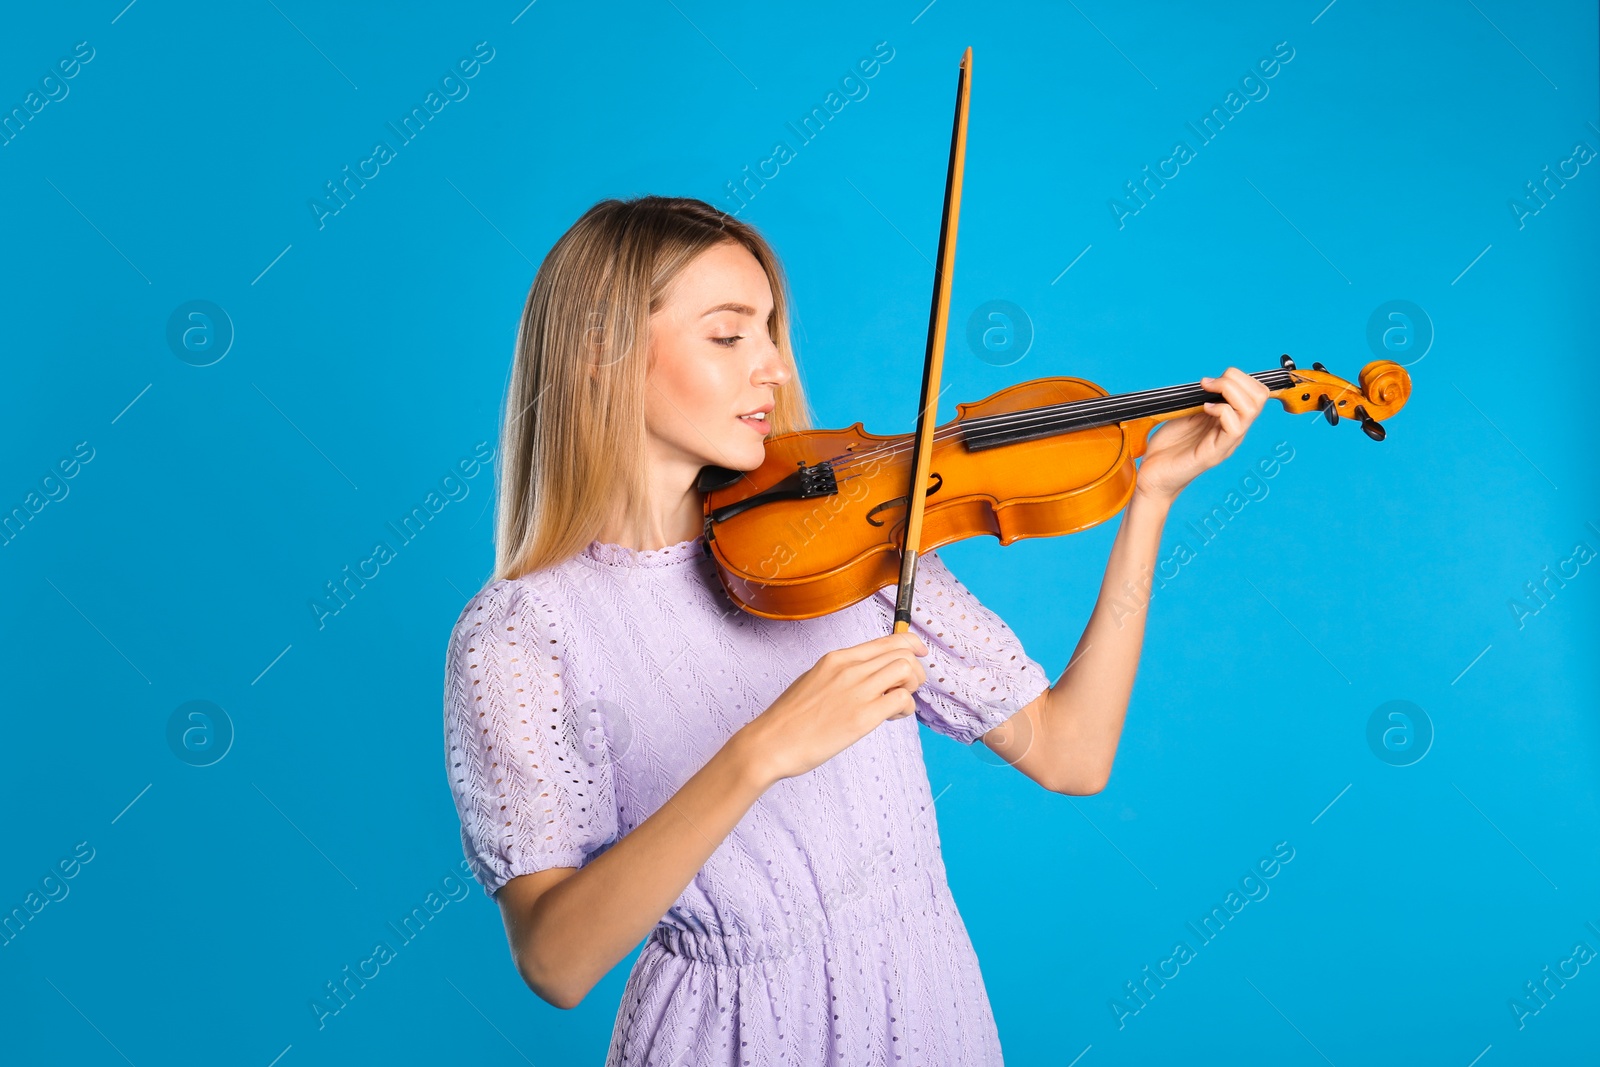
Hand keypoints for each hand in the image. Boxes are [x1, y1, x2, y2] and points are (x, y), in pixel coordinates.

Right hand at [732, 632, 928, 786]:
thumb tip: (868, 676)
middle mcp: (848, 668)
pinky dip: (905, 709)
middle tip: (905, 690)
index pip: (887, 639)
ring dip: (911, 688)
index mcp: (836, 658)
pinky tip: (889, 718)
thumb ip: (841, 674)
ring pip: (907, 671)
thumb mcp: (813, 680)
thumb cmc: (789, 719)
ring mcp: (856, 690)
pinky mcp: (862, 716)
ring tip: (896, 705)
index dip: (911, 644)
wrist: (770, 743)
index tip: (920, 653)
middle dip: (915, 671)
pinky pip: (902, 700)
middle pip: (903, 653)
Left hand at [1134, 366, 1269, 504]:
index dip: (1239, 378)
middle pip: (1260, 397)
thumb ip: (1203, 399)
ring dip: (1229, 391)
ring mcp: (1226, 443)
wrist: (1153, 476)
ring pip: (1251, 410)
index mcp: (1230, 421)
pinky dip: (1221, 410)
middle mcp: (1234, 432)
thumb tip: (1211, 381)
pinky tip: (1204, 410)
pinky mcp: (1214, 454)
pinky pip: (1234, 428)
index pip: (1256, 393)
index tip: (1211, 379)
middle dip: (1237, 380)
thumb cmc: (1168, 446)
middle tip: (1209, 383)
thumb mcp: (1187, 414)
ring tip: (1206, 393)